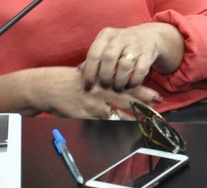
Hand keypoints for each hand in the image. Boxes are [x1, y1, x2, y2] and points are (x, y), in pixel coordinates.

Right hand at [35, 67, 161, 119]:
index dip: (144, 91)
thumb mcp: (90, 73)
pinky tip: (122, 134)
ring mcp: (93, 105)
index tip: (157, 97)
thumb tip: (124, 83)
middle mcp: (101, 91)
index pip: (128, 84)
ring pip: (117, 116)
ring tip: (144, 127)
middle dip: (144, 107)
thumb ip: (106, 78)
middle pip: (127, 100)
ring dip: (131, 122)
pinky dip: (112, 129)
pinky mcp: (85, 116)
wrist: (49, 87)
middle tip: (158, 114)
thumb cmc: (71, 79)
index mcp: (104, 78)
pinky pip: (102, 125)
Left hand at [80, 23, 184, 92]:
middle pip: (109, 58)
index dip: (89, 72)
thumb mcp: (106, 47)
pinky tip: (130, 85)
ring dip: (119, 81)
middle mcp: (121, 37)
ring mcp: (136, 43)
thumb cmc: (121, 46)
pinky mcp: (148, 52)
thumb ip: (94, 58)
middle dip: (105, 76)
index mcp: (107, 34)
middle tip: (105, 86)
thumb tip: (80, 71)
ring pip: (124, 65)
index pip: (94, 53)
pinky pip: (140, 70)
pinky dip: (134, 81)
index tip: (88, 86)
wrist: (149, 36)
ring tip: (117, 87)